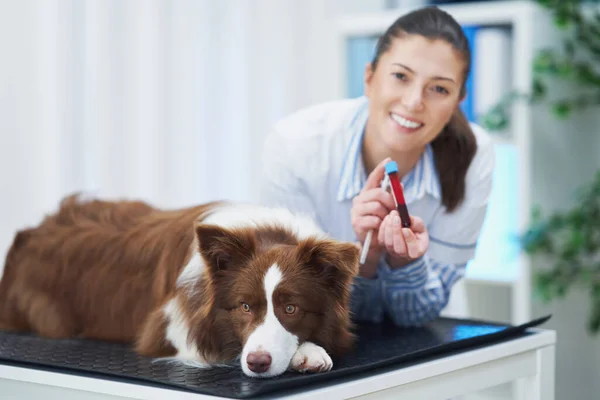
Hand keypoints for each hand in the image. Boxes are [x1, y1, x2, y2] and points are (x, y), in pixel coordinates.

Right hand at [351, 157, 395, 276]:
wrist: (375, 244)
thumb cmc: (383, 224)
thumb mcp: (390, 209)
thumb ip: (394, 197)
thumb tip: (400, 183)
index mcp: (367, 194)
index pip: (373, 178)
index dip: (381, 169)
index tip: (390, 161)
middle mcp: (359, 200)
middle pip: (378, 194)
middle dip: (391, 202)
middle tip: (396, 210)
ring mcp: (356, 211)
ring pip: (377, 207)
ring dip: (386, 215)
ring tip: (387, 221)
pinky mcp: (356, 223)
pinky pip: (374, 220)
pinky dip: (381, 224)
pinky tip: (379, 228)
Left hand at [377, 211, 428, 267]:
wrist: (405, 233)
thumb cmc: (415, 230)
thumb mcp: (420, 226)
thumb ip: (416, 223)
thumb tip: (407, 218)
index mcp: (417, 252)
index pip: (414, 251)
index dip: (409, 240)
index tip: (405, 229)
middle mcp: (405, 255)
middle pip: (399, 248)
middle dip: (397, 231)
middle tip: (396, 217)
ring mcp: (393, 252)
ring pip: (389, 243)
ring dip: (389, 228)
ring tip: (392, 215)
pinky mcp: (384, 246)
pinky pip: (381, 239)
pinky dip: (383, 228)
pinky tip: (387, 219)